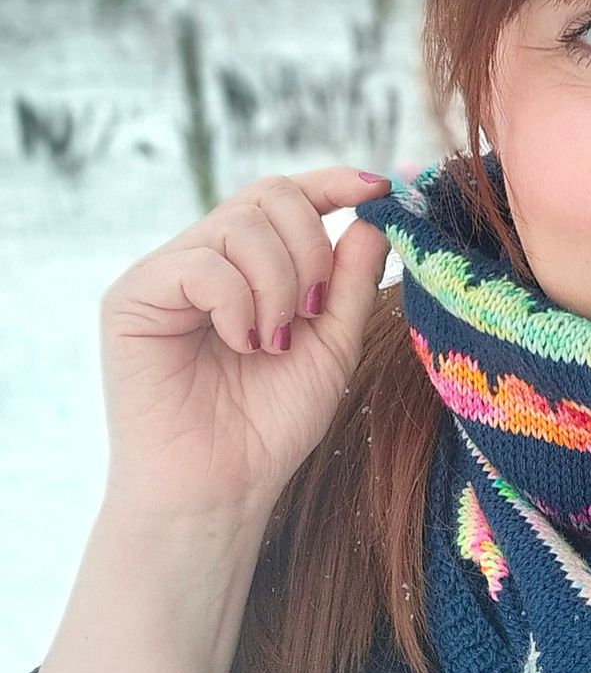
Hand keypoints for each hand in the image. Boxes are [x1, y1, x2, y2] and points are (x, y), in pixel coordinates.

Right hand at [96, 166, 392, 525]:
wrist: (220, 489)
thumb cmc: (269, 428)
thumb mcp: (330, 348)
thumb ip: (351, 283)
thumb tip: (374, 215)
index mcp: (246, 268)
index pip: (284, 198)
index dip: (330, 183)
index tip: (376, 187)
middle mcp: (202, 260)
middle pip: (268, 196)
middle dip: (309, 250)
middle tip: (311, 312)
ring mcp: (165, 275)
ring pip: (240, 225)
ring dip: (276, 285)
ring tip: (271, 344)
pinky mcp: (133, 297)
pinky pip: (202, 263)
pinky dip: (237, 303)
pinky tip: (240, 345)